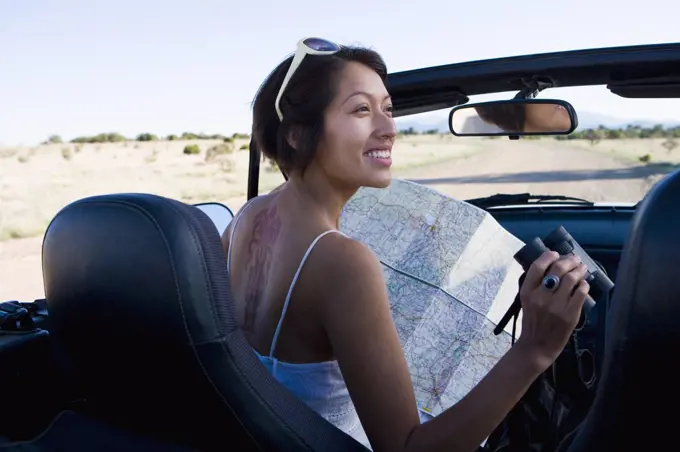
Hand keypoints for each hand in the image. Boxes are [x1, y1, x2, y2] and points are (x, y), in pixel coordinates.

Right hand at [515, 251, 589, 369]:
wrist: (537, 345)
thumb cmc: (532, 321)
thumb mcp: (527, 301)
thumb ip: (536, 285)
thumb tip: (553, 266)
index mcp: (527, 292)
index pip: (538, 266)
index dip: (549, 256)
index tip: (556, 254)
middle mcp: (541, 296)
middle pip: (557, 269)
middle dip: (569, 260)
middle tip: (575, 260)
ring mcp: (556, 305)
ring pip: (571, 278)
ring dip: (579, 270)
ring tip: (582, 269)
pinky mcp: (570, 313)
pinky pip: (580, 292)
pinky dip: (584, 285)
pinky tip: (584, 284)